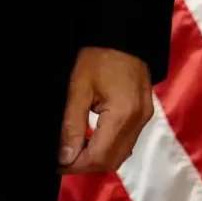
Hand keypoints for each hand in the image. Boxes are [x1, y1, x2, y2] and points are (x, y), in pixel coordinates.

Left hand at [59, 46, 153, 173]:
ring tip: (74, 148)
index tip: (57, 162)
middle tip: (63, 158)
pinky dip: (108, 147)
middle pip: (112, 161)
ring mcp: (144, 117)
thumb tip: (65, 157)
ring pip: (121, 154)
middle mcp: (138, 120)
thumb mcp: (78, 88)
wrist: (123, 35)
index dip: (76, 165)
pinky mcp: (143, 113)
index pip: (99, 156)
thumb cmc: (99, 55)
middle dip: (86, 165)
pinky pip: (127, 142)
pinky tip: (91, 138)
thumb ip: (71, 125)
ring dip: (97, 158)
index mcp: (123, 114)